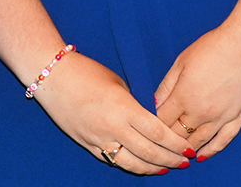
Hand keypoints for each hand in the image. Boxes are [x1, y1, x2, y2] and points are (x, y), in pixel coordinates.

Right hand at [34, 51, 191, 174]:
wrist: (52, 75)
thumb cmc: (85, 72)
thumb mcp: (117, 83)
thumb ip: (134, 105)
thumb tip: (148, 120)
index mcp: (124, 108)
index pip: (158, 133)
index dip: (176, 145)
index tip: (188, 150)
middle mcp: (113, 127)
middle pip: (149, 153)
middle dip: (170, 160)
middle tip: (184, 163)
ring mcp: (98, 138)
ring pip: (131, 163)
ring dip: (152, 169)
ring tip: (165, 169)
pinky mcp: (86, 144)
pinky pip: (112, 160)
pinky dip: (129, 165)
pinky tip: (140, 166)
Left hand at [153, 23, 240, 160]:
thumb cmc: (212, 48)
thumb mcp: (181, 62)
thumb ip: (166, 86)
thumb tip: (155, 104)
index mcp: (184, 96)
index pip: (162, 121)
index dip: (154, 125)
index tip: (149, 127)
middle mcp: (202, 112)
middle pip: (178, 135)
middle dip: (167, 139)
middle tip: (159, 142)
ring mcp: (221, 117)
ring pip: (199, 142)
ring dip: (186, 148)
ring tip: (176, 152)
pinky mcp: (238, 118)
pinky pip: (223, 141)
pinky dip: (211, 150)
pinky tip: (202, 155)